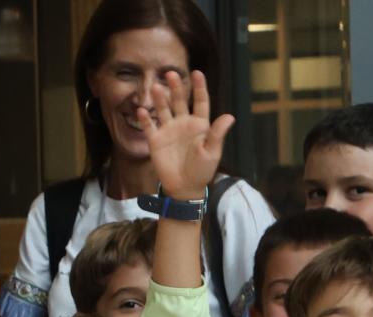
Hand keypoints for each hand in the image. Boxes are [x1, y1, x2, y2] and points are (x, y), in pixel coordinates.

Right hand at [141, 70, 234, 199]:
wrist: (184, 187)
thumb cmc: (202, 170)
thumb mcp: (212, 152)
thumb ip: (217, 134)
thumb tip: (230, 117)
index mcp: (200, 126)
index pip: (201, 103)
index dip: (200, 88)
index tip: (197, 73)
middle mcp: (183, 124)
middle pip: (180, 101)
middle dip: (176, 87)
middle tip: (171, 74)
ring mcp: (169, 130)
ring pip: (163, 109)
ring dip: (160, 99)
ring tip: (157, 88)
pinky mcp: (156, 139)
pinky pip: (149, 126)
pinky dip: (145, 118)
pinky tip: (142, 110)